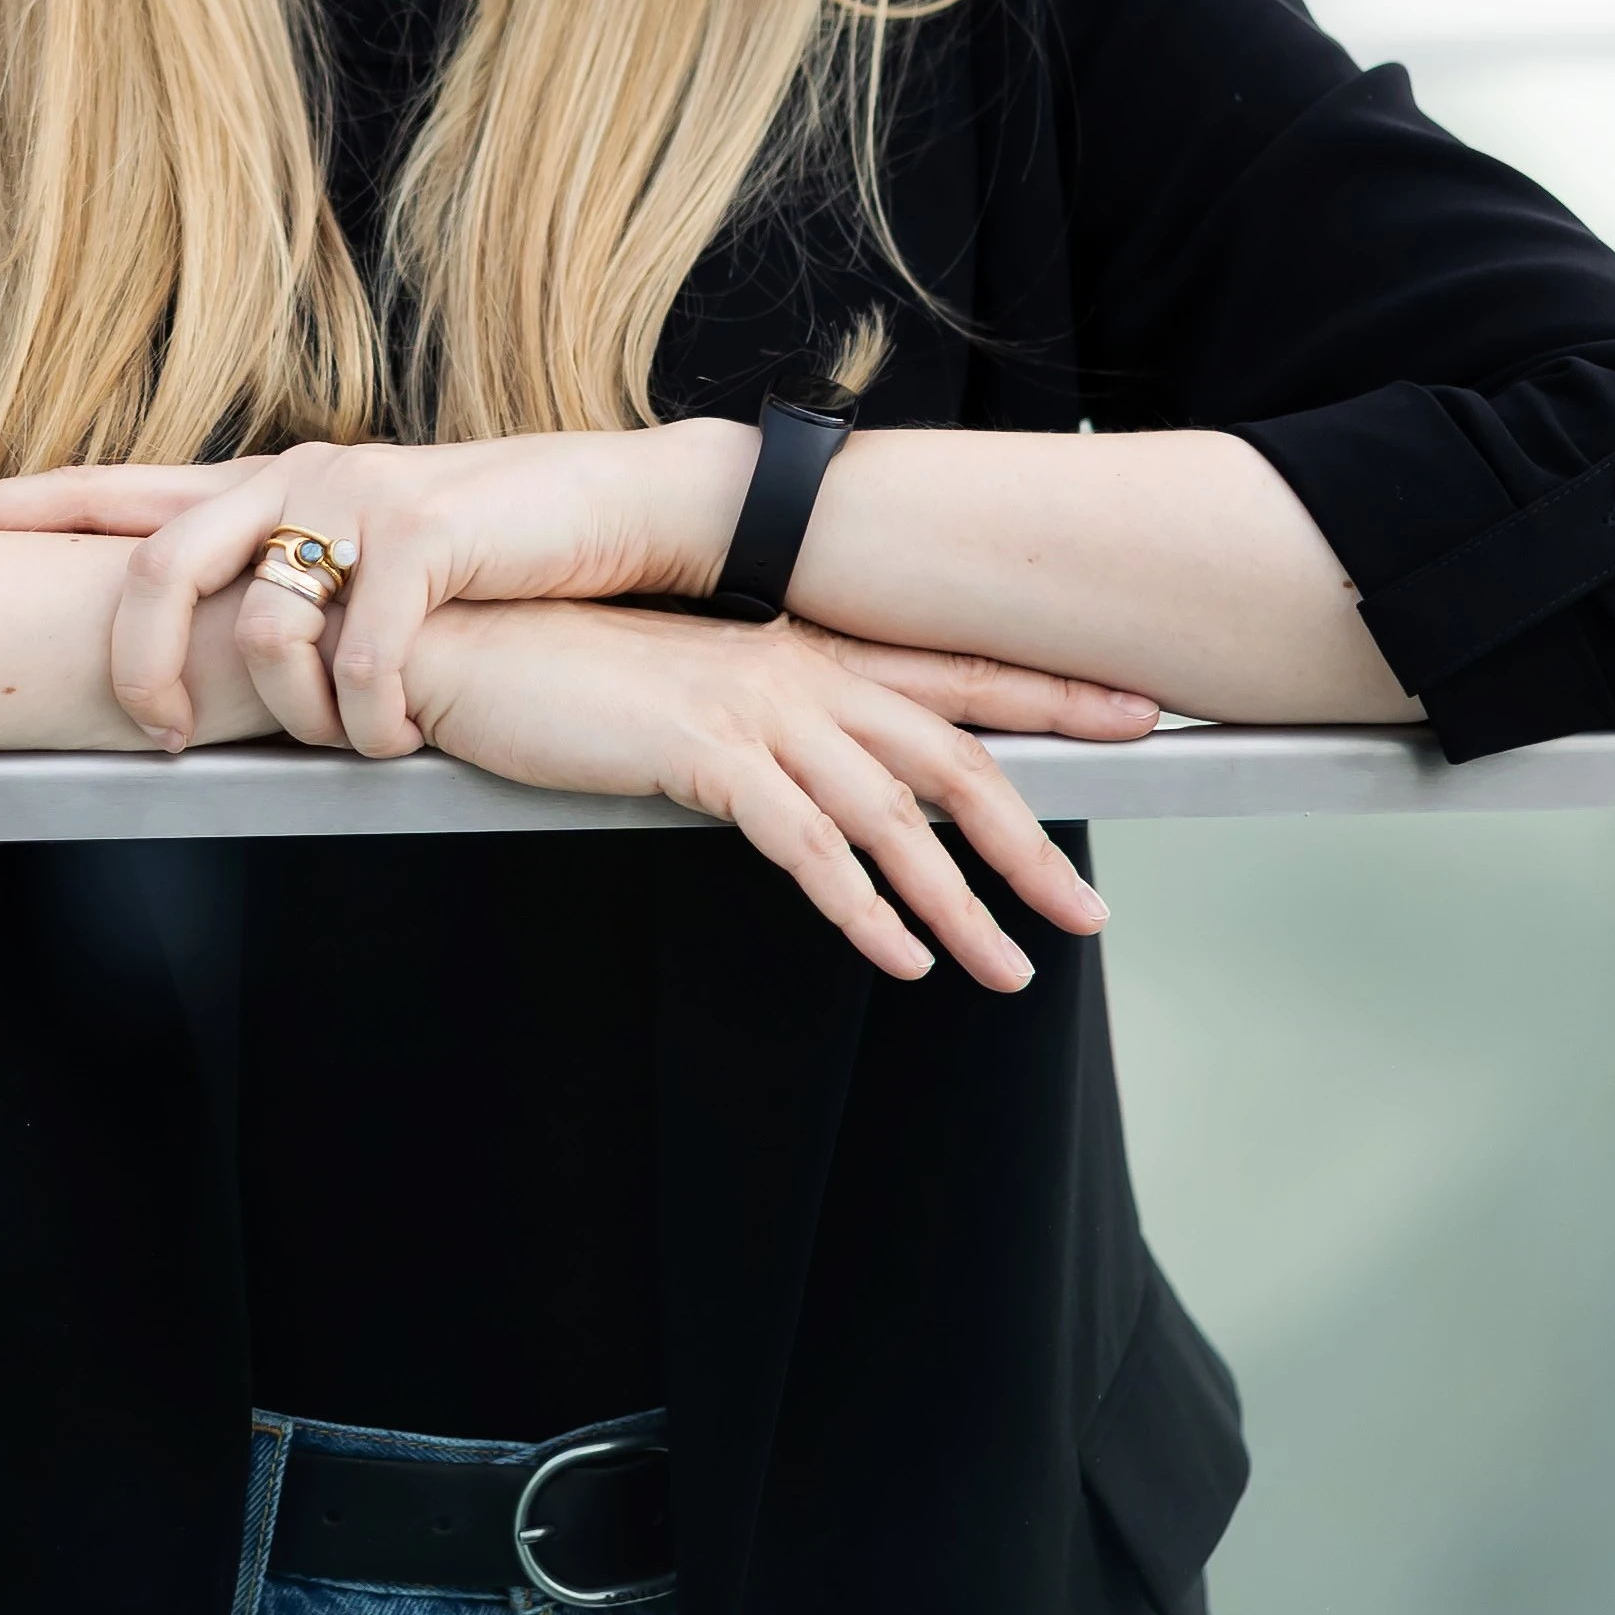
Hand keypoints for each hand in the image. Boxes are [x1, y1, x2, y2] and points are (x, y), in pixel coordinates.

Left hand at [0, 427, 751, 755]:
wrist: (624, 504)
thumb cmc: (495, 552)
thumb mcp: (371, 558)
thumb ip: (291, 586)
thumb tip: (219, 661)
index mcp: (267, 482)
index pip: (104, 490)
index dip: (2, 508)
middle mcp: (295, 473)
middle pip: (150, 566)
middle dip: (138, 669)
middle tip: (166, 741)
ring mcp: (358, 496)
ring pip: (258, 625)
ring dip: (296, 718)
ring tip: (347, 743)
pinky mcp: (425, 534)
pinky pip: (360, 658)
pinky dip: (373, 722)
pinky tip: (403, 737)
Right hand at [403, 602, 1129, 990]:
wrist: (478, 644)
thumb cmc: (577, 675)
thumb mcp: (700, 696)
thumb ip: (773, 727)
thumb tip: (831, 785)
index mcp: (806, 654)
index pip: (954, 673)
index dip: (1050, 696)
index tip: (1136, 716)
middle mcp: (799, 673)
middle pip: (952, 754)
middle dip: (1032, 837)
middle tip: (1090, 914)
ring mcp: (755, 710)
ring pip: (894, 815)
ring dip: (961, 904)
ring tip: (1009, 970)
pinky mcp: (702, 752)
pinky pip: (807, 844)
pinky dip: (863, 908)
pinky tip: (899, 957)